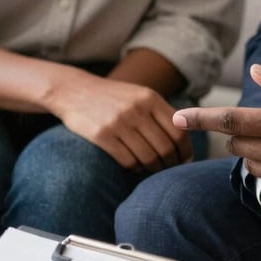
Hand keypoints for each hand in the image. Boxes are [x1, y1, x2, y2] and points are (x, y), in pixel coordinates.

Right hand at [50, 71, 191, 171]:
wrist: (73, 91)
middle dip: (171, 164)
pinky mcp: (102, 135)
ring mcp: (119, 122)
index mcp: (151, 98)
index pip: (179, 132)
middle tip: (168, 170)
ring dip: (153, 169)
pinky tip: (135, 167)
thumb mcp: (140, 95)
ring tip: (152, 170)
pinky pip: (128, 162)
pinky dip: (136, 169)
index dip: (186, 151)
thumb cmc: (113, 98)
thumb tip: (186, 141)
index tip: (185, 160)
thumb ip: (162, 113)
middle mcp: (137, 109)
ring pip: (148, 158)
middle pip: (166, 148)